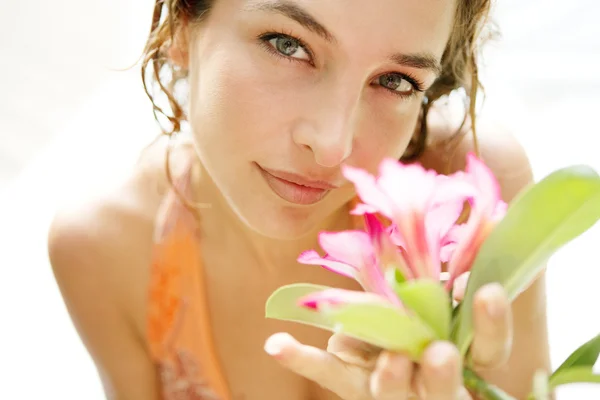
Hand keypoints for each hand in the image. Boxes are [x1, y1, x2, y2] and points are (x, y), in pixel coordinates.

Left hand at [264, 282, 511, 399]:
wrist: (399, 365)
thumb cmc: (431, 318)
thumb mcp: (448, 298)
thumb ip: (462, 267)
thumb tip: (487, 219)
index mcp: (464, 358)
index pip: (490, 349)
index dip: (493, 323)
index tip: (488, 290)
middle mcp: (430, 383)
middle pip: (443, 388)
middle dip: (442, 374)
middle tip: (440, 353)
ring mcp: (389, 389)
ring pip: (391, 392)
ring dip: (390, 378)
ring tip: (389, 361)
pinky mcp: (353, 384)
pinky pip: (328, 371)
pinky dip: (302, 356)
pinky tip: (276, 343)